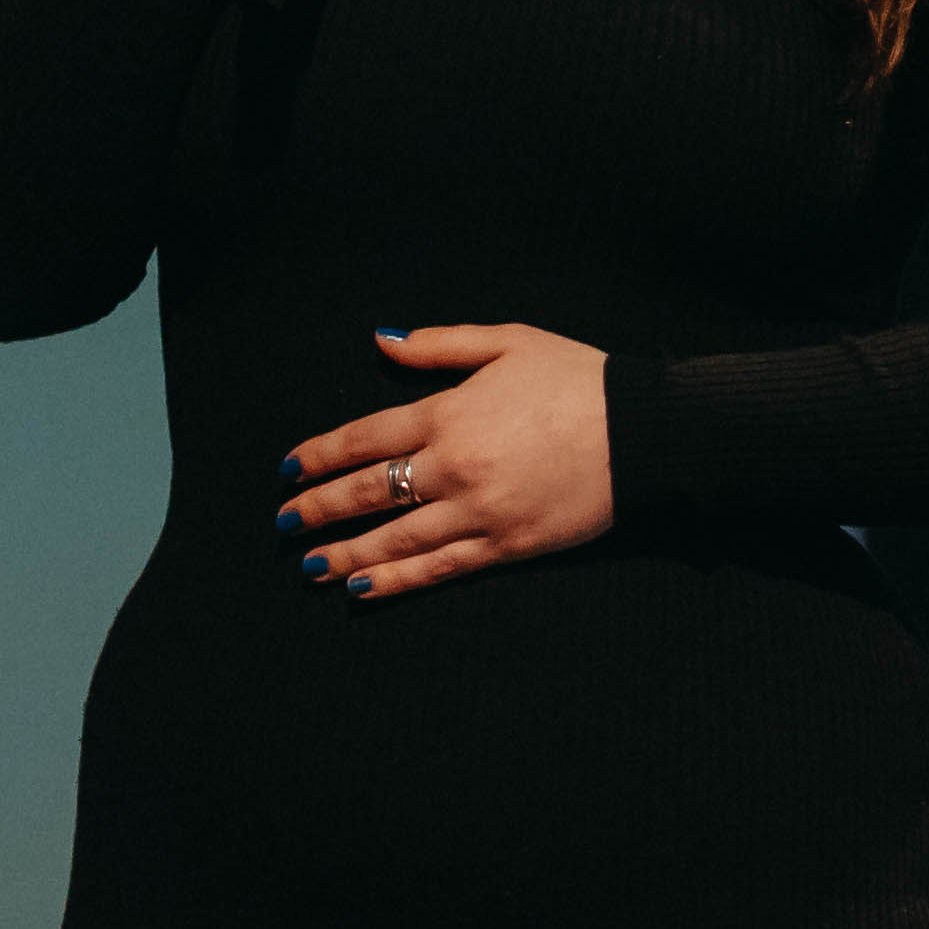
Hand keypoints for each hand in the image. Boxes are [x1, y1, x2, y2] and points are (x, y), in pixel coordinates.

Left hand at [281, 325, 613, 601]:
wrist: (644, 430)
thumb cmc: (578, 378)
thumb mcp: (508, 342)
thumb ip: (439, 346)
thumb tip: (380, 340)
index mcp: (450, 413)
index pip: (365, 438)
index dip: (320, 456)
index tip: (288, 470)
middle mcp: (453, 466)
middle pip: (368, 492)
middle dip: (320, 508)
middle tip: (285, 523)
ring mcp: (478, 511)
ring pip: (395, 539)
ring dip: (346, 553)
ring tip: (310, 567)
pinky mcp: (506, 545)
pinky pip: (439, 568)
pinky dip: (397, 581)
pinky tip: (363, 588)